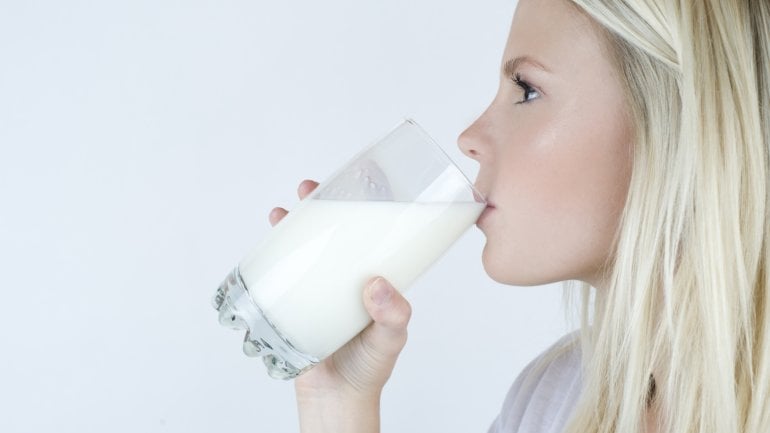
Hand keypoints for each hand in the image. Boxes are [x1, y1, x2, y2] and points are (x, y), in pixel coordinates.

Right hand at [269, 180, 412, 399]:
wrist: (338, 398)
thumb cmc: (371, 366)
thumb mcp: (392, 337)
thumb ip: (393, 315)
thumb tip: (377, 285)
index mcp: (371, 275)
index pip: (369, 230)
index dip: (361, 203)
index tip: (355, 181)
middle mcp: (343, 276)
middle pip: (331, 230)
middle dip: (319, 205)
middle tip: (309, 190)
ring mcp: (316, 288)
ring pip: (302, 247)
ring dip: (291, 225)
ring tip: (282, 213)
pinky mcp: (293, 303)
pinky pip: (280, 273)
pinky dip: (271, 256)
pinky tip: (264, 248)